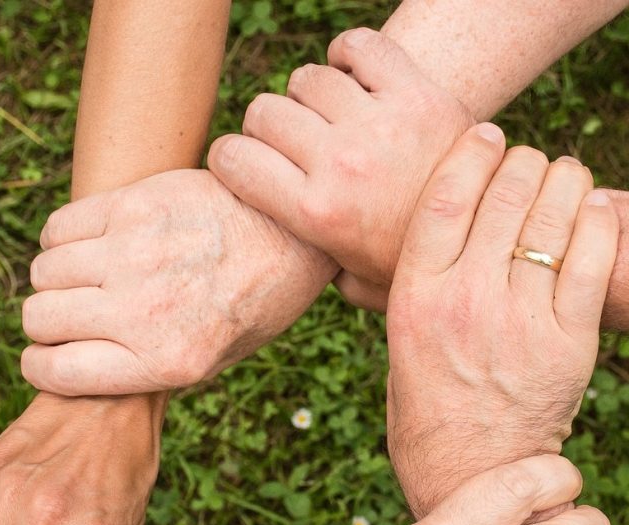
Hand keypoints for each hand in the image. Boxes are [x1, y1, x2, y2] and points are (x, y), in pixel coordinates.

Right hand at [21, 170, 336, 395]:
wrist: (295, 234)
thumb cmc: (256, 303)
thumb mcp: (216, 360)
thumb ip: (149, 368)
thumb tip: (83, 366)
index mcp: (167, 361)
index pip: (55, 372)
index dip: (42, 367)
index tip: (49, 357)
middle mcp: (144, 311)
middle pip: (40, 318)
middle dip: (48, 323)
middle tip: (76, 316)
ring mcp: (135, 254)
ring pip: (44, 272)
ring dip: (58, 280)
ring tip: (90, 278)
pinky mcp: (134, 205)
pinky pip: (59, 227)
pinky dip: (63, 239)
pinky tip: (94, 244)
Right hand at [208, 27, 472, 307]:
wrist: (490, 236)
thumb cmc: (413, 264)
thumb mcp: (356, 284)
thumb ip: (313, 269)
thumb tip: (283, 258)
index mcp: (317, 215)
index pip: (233, 159)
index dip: (229, 159)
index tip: (243, 165)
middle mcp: (341, 164)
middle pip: (264, 112)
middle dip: (267, 129)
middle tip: (291, 146)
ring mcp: (379, 124)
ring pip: (307, 79)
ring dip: (309, 97)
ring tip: (329, 119)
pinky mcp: (417, 93)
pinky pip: (360, 46)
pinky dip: (348, 55)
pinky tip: (353, 79)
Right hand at [385, 125, 618, 516]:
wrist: (470, 472)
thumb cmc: (427, 405)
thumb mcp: (398, 340)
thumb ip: (414, 282)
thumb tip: (433, 223)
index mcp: (415, 297)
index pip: (447, 196)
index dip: (474, 151)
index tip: (489, 135)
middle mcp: (465, 301)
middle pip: (506, 193)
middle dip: (525, 163)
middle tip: (530, 166)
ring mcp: (519, 320)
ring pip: (554, 214)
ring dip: (566, 180)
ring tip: (565, 180)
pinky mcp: (567, 342)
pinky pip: (592, 257)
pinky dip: (598, 220)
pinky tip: (592, 210)